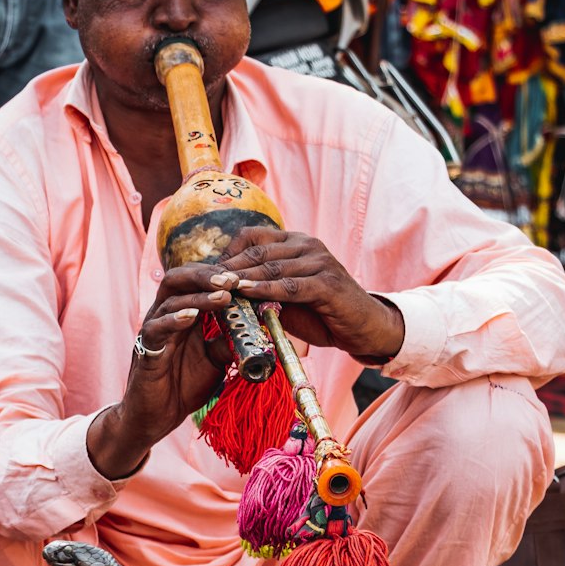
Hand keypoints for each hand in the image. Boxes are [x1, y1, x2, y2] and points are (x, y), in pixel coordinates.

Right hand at [87, 261, 236, 479]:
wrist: (156, 418)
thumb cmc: (182, 385)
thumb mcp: (214, 360)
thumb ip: (228, 341)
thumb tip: (254, 329)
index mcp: (181, 314)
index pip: (194, 281)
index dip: (216, 276)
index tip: (242, 278)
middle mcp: (164, 317)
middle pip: (177, 279)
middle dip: (205, 275)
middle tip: (231, 279)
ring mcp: (153, 332)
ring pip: (170, 301)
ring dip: (198, 296)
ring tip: (222, 295)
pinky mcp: (145, 351)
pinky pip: (156, 329)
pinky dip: (174, 320)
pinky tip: (191, 317)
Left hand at [216, 227, 403, 363]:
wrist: (362, 328)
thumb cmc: (322, 313)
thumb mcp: (286, 298)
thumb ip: (260, 290)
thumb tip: (223, 293)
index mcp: (295, 242)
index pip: (252, 237)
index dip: (227, 253)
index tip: (205, 273)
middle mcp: (307, 245)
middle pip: (257, 252)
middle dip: (228, 267)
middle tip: (202, 281)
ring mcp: (319, 262)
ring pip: (271, 267)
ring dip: (241, 278)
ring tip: (216, 287)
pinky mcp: (327, 283)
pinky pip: (290, 285)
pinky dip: (265, 289)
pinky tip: (244, 293)